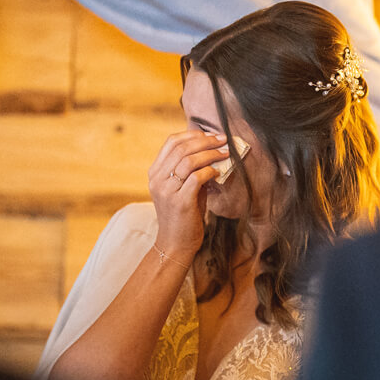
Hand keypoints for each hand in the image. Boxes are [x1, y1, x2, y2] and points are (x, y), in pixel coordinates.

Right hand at [147, 130, 228, 260]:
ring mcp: (167, 190)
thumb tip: (212, 151)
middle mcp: (157, 179)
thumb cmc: (183, 215)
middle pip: (181, 148)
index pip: (171, 142)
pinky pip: (197, 177)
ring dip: (210, 153)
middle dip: (205, 141)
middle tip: (222, 140)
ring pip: (189, 160)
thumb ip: (191, 170)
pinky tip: (218, 172)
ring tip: (224, 153)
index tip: (210, 135)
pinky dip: (210, 171)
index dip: (192, 135)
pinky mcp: (180, 201)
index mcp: (155, 173)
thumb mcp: (182, 188)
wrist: (175, 244)